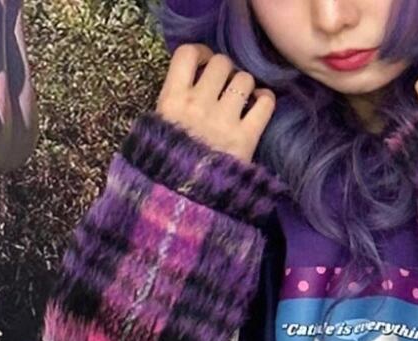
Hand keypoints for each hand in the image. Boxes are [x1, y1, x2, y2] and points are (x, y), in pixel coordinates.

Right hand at [155, 43, 275, 163]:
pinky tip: (258, 107)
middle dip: (224, 72)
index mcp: (171, 102)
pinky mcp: (246, 138)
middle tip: (222, 89)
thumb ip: (168, 107)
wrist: (181, 209)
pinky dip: (264, 100)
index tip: (202, 66)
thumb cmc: (163, 173)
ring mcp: (224, 121)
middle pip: (220, 63)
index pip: (187, 54)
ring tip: (239, 102)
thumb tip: (187, 83)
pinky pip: (265, 102)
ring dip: (243, 86)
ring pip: (243, 78)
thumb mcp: (152, 137)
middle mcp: (198, 105)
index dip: (199, 55)